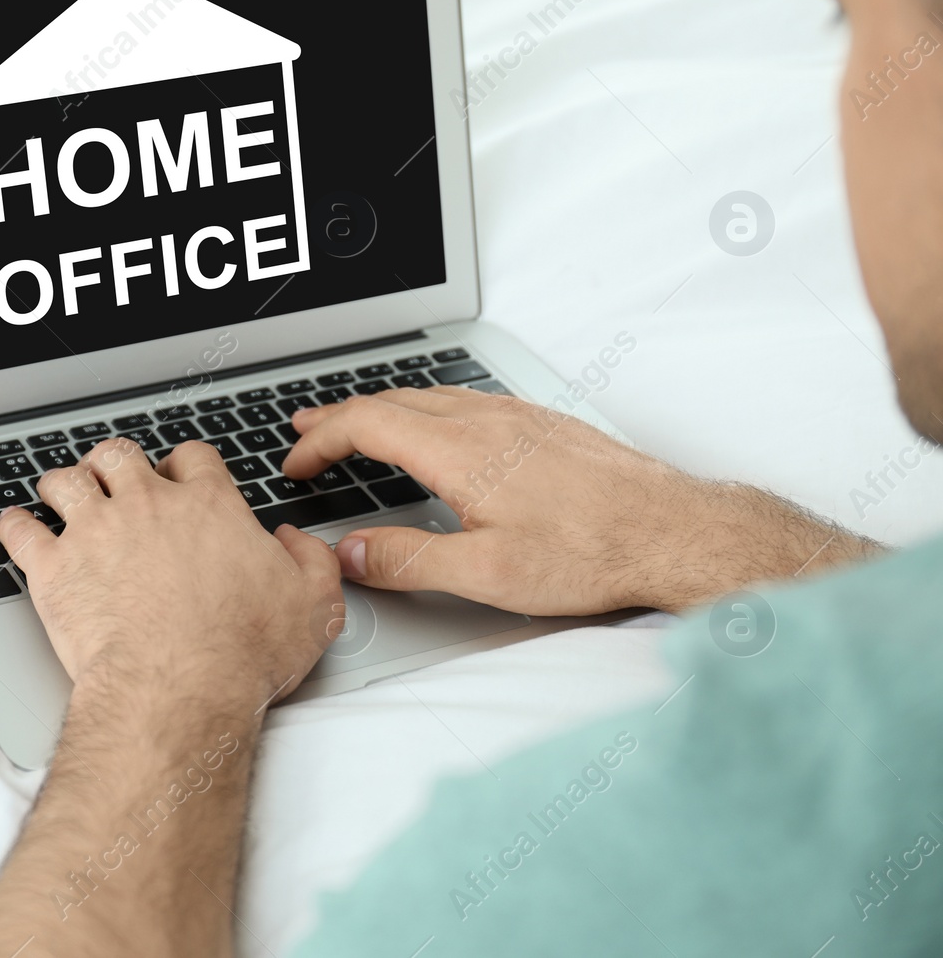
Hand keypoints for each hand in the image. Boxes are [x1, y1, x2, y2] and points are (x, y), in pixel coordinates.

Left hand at [0, 438, 342, 709]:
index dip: (185, 465)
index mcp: (208, 507)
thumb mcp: (314, 605)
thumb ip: (311, 562)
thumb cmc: (243, 653)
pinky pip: (21, 530)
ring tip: (62, 491)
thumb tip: (295, 542)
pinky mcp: (54, 568)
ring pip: (66, 480)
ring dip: (64, 483)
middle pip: (120, 456)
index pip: (192, 458)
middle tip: (111, 476)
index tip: (179, 479)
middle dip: (115, 462)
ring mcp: (95, 532)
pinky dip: (15, 525)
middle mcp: (147, 506)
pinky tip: (17, 526)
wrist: (179, 689)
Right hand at [281, 388, 879, 615]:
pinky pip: (463, 399)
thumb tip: (350, 553)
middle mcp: (483, 420)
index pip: (366, 424)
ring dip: (380, 407)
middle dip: (339, 414)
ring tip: (355, 421)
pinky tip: (432, 426)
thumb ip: (407, 561)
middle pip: (390, 400)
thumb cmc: (591, 551)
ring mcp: (515, 415)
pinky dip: (422, 407)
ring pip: (428, 395)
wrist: (673, 530)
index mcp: (458, 451)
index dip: (321, 440)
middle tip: (305, 428)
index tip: (296, 461)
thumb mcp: (486, 574)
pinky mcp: (541, 423)